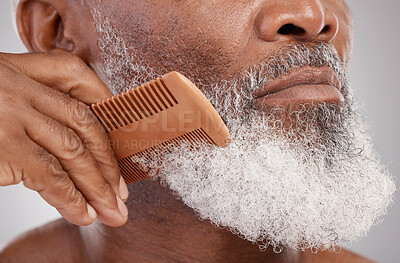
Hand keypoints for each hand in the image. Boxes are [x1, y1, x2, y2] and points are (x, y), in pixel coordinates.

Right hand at [0, 52, 128, 226]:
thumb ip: (27, 106)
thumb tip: (65, 144)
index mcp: (17, 67)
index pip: (76, 75)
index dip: (105, 104)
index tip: (120, 135)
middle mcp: (19, 87)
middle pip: (83, 121)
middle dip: (107, 160)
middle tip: (122, 192)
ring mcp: (11, 115)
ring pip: (73, 150)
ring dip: (98, 186)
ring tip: (112, 212)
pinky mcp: (2, 146)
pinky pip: (49, 175)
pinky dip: (71, 198)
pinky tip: (83, 214)